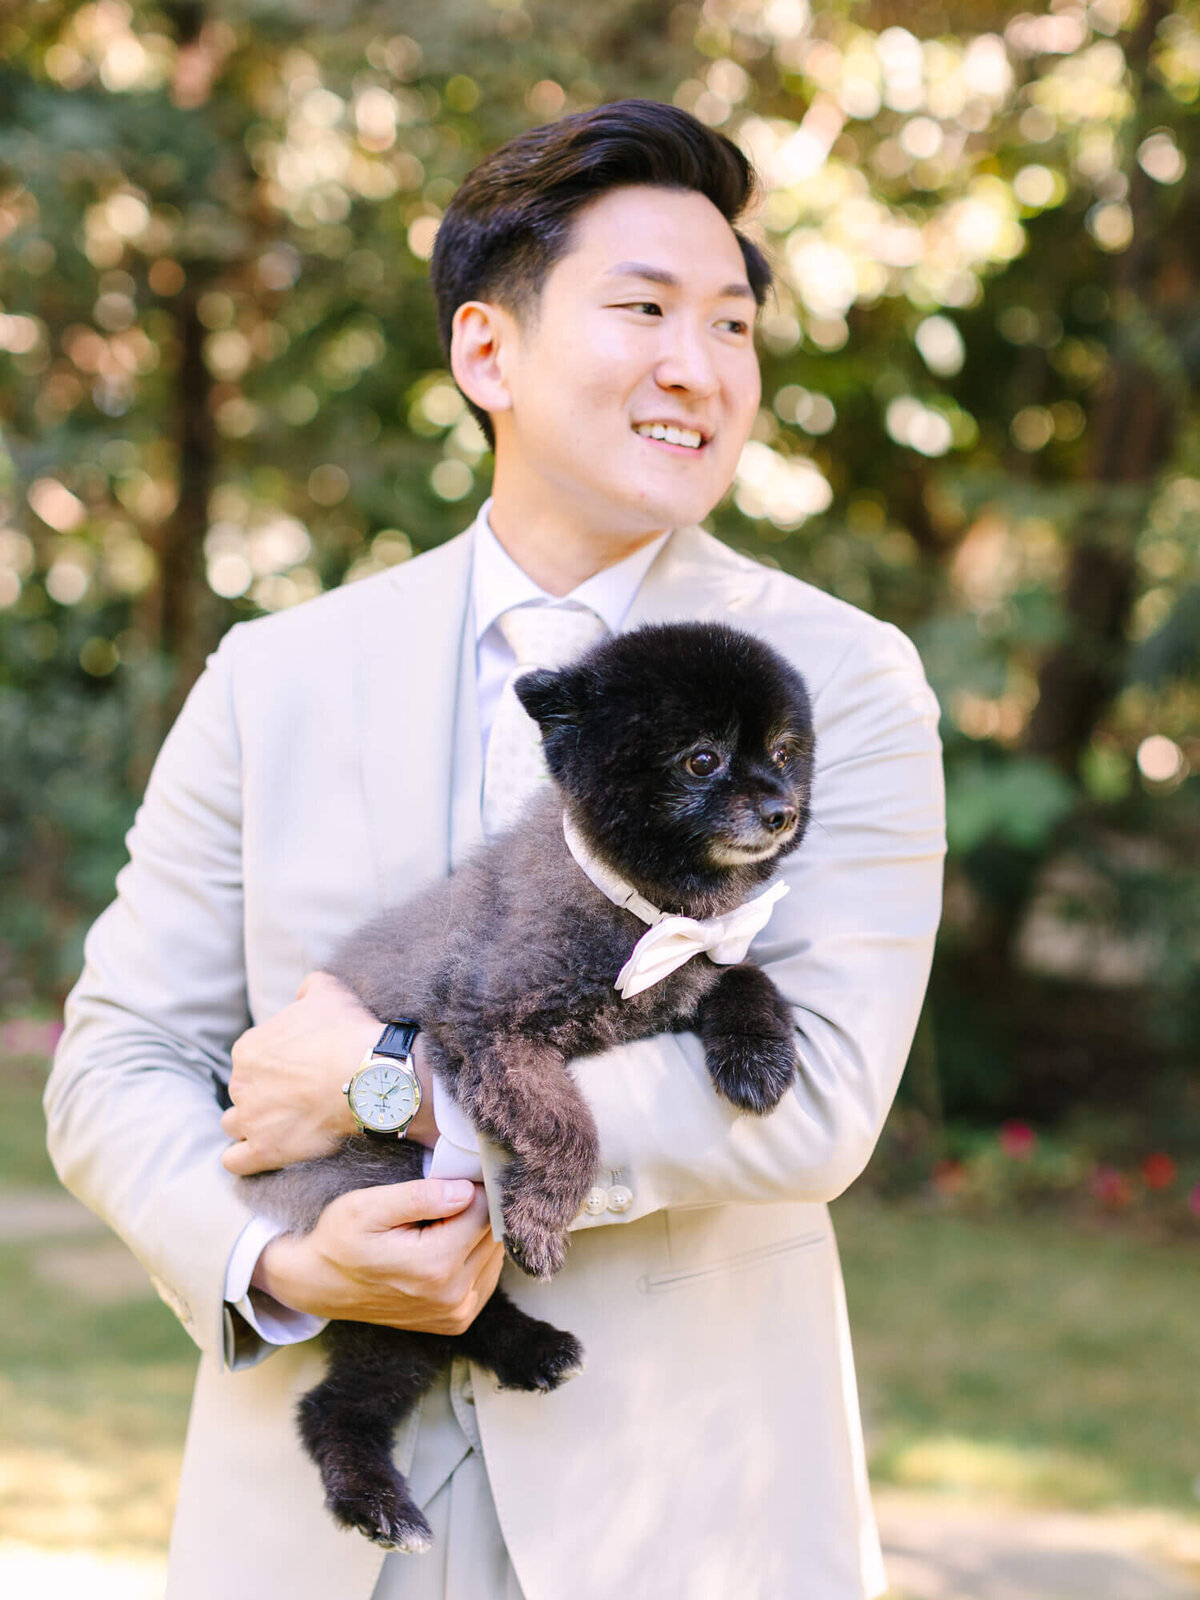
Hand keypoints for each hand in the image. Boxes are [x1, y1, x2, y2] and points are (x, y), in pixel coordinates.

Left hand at [221, 971, 378, 1175]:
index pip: (250, 1059)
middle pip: (243, 1091)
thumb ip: (308, 989)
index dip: (274, 1064)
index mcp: (249, 1048)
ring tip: (279, 1126)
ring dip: (250, 1125)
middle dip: (263, 1094)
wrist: (366, 1076)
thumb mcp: (328, 992)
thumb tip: (303, 993)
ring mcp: (250, 1119)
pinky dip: (243, 1158)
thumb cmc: (347, 1033)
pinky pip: (235, 1161)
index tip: (298, 1069)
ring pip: (233, 1124)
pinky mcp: (264, 1150)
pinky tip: (261, 1153)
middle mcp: (241, 1083)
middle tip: (297, 1096)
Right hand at [253, 1179, 503, 1333]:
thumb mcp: (367, 1207)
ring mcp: (457, 1313)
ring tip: (436, 1226)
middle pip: (492, 1233)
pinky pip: (486, 1275)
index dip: (470, 1187)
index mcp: (435, 1265)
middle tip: (438, 1202)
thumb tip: (466, 1189)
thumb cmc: (340, 1240)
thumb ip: (419, 1197)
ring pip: (494, 1254)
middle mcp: (453, 1295)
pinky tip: (443, 1247)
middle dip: (473, 1211)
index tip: (448, 1181)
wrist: (321, 1285)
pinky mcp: (457, 1320)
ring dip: (474, 1234)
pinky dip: (473, 1256)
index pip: (485, 1211)